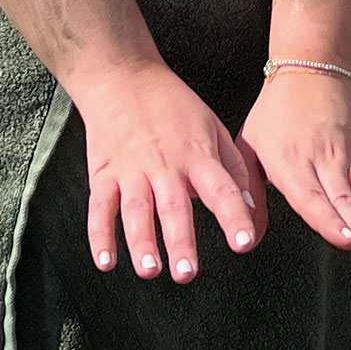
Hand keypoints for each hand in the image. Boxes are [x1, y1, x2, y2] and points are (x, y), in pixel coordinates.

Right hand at [72, 59, 264, 281]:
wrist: (124, 77)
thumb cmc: (173, 104)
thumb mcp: (213, 126)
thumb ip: (232, 169)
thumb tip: (251, 209)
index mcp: (196, 154)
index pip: (220, 188)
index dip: (233, 215)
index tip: (244, 242)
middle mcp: (165, 163)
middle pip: (174, 205)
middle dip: (180, 240)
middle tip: (188, 272)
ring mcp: (131, 169)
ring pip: (136, 209)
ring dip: (141, 241)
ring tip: (149, 270)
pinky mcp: (103, 173)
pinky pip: (100, 207)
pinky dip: (100, 235)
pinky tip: (105, 260)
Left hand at [239, 71, 350, 262]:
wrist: (312, 71)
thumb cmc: (275, 112)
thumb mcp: (249, 146)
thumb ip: (248, 190)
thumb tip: (246, 233)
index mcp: (289, 163)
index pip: (311, 198)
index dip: (330, 222)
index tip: (346, 240)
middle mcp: (321, 162)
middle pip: (344, 201)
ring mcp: (345, 158)